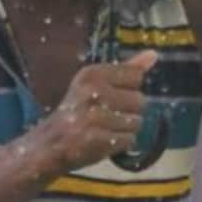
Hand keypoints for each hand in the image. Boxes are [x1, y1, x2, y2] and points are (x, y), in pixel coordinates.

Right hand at [33, 51, 157, 176]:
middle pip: (140, 100)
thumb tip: (153, 54)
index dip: (128, 88)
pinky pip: (130, 140)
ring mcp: (94, 117)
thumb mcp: (95, 85)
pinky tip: (103, 141)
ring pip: (137, 122)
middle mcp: (92, 92)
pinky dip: (121, 144)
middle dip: (128, 111)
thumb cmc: (76, 112)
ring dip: (125, 129)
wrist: (47, 146)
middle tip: (106, 116)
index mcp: (91, 74)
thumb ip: (126, 70)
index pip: (136, 75)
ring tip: (104, 129)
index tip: (110, 95)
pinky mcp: (98, 140)